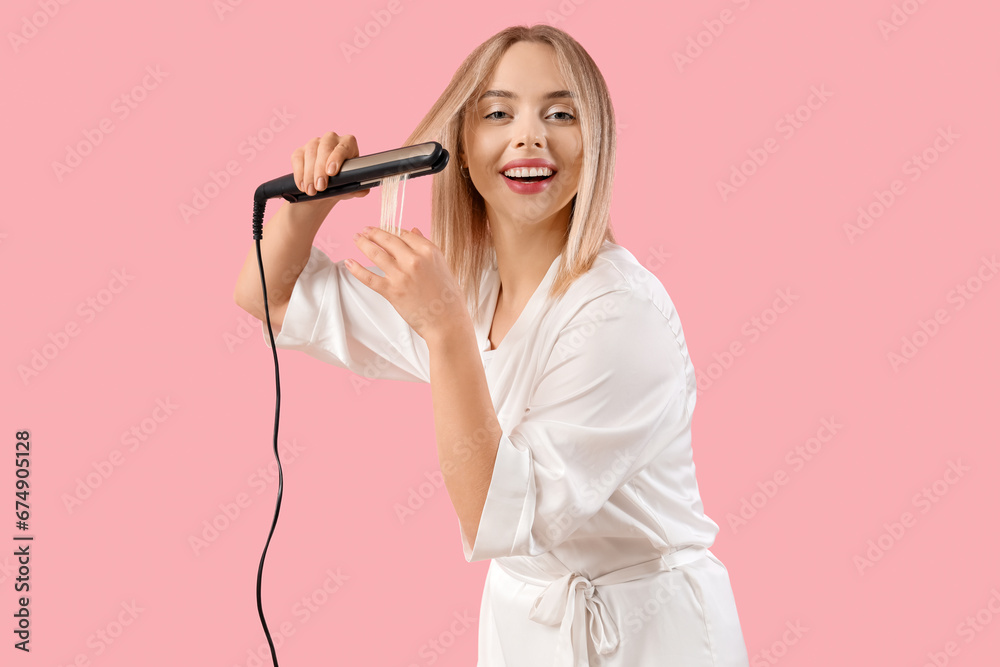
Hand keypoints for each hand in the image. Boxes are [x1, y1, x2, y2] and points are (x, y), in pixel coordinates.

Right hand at [290, 131, 371, 204]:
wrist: (323, 191)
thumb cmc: (341, 185)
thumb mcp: (350, 188)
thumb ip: (358, 189)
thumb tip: (364, 191)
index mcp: (348, 144)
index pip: (343, 146)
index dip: (337, 157)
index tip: (332, 172)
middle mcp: (331, 139)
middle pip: (325, 147)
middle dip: (321, 168)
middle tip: (320, 187)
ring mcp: (314, 143)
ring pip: (310, 152)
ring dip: (310, 174)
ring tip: (311, 191)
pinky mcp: (300, 151)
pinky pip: (297, 158)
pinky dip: (299, 173)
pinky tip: (302, 186)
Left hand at [347, 226, 471, 342]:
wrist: (448, 322)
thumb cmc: (449, 298)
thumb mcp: (442, 266)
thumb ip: (426, 248)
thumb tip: (414, 230)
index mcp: (429, 251)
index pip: (405, 234)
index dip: (392, 230)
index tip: (384, 230)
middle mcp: (414, 259)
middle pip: (388, 240)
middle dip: (373, 233)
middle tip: (365, 230)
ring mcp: (401, 275)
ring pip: (375, 254)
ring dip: (363, 244)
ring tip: (356, 239)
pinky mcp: (391, 291)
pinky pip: (368, 277)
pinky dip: (356, 269)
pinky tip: (349, 262)